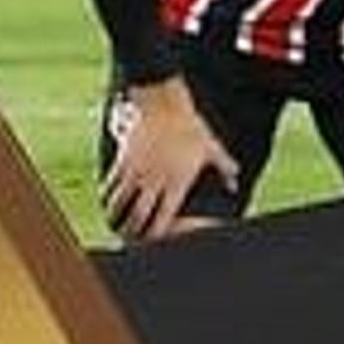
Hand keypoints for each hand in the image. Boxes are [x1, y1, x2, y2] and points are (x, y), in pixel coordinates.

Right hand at [101, 75, 236, 242]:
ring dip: (117, 217)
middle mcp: (155, 180)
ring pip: (119, 205)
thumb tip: (236, 184)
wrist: (163, 102)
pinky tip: (109, 203)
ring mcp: (136, 171)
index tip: (156, 241)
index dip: (158, 234)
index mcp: (177, 182)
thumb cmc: (190, 126)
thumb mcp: (211, 147)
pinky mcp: (122, 161)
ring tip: (118, 224)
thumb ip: (224, 168)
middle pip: (138, 218)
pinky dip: (108, 198)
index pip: (164, 219)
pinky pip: (109, 187)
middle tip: (132, 240)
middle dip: (134, 232)